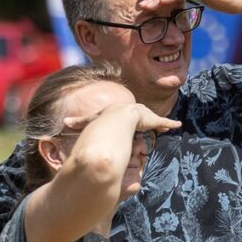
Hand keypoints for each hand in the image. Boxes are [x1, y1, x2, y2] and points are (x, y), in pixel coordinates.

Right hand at [63, 103, 180, 133]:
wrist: (118, 116)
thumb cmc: (104, 119)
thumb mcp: (91, 121)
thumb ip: (79, 122)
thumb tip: (63, 123)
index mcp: (123, 114)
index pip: (129, 117)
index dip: (134, 120)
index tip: (137, 123)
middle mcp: (137, 114)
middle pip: (144, 118)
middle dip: (149, 120)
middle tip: (156, 126)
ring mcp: (147, 117)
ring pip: (155, 120)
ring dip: (161, 123)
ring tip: (168, 127)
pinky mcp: (154, 120)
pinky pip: (164, 122)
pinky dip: (171, 123)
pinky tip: (178, 125)